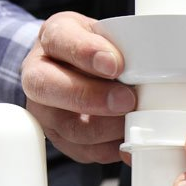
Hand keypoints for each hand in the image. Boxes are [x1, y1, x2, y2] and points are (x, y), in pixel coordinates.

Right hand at [21, 11, 135, 163]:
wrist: (83, 71)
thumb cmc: (99, 50)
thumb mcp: (109, 33)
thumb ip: (122, 45)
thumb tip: (146, 70)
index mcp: (52, 38)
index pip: (59, 40)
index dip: (85, 53)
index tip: (114, 63)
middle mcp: (39, 75)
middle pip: (48, 88)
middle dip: (91, 97)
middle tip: (127, 100)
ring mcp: (46, 111)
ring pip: (69, 127)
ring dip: (107, 128)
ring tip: (133, 121)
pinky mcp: (63, 140)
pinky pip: (86, 151)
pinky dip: (112, 148)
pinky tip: (130, 138)